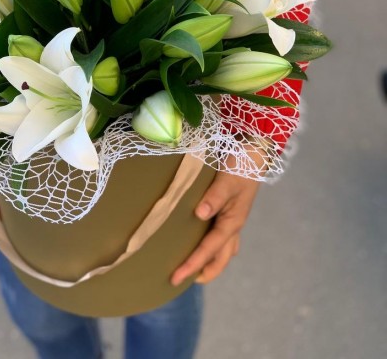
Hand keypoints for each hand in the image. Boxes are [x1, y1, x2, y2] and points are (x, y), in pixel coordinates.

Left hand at [171, 145, 266, 285]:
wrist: (255, 150)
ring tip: (190, 267)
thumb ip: (215, 196)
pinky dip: (210, 245)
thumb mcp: (228, 180)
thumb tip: (200, 215)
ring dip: (209, 261)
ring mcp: (232, 218)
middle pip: (220, 259)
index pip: (209, 250)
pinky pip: (219, 235)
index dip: (192, 264)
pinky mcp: (229, 210)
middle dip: (203, 272)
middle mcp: (233, 225)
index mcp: (232, 222)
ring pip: (222, 249)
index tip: (176, 277)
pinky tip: (196, 238)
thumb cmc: (241, 165)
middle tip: (181, 280)